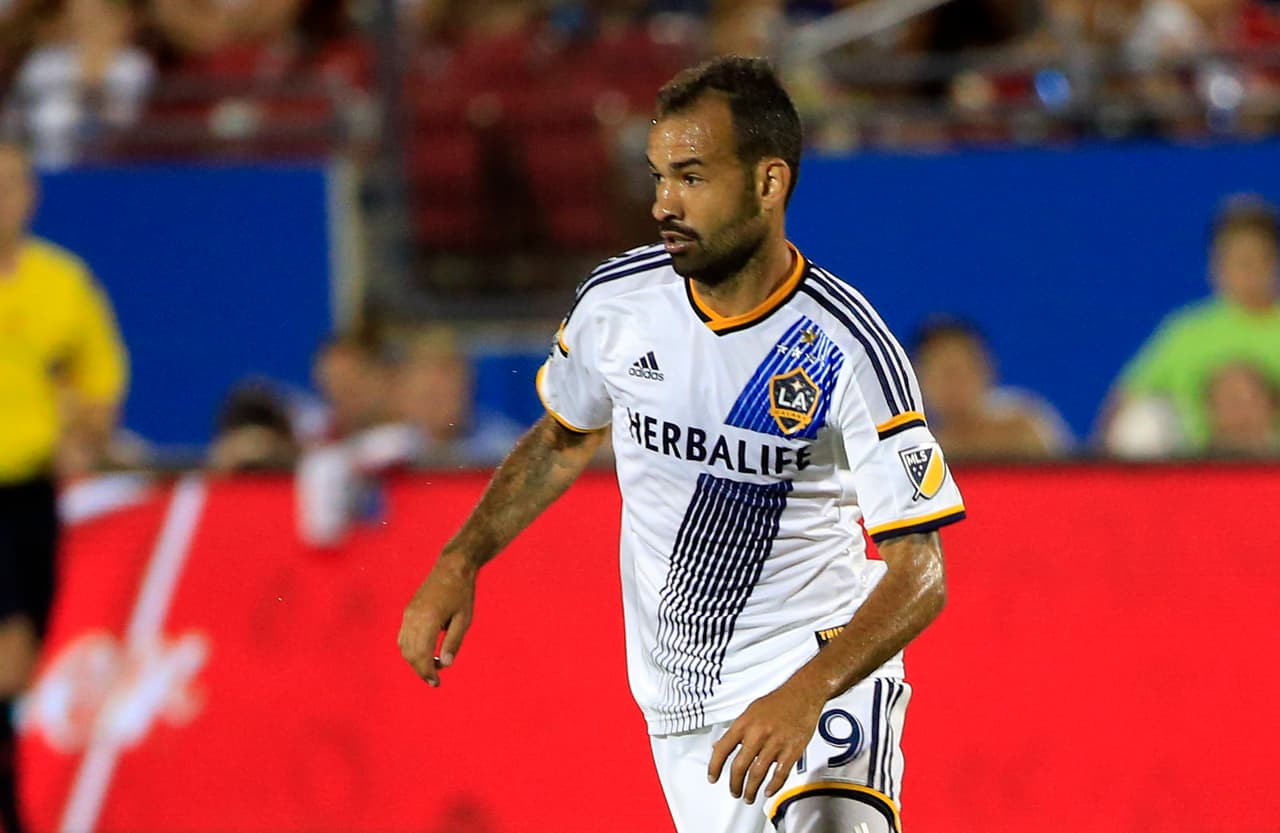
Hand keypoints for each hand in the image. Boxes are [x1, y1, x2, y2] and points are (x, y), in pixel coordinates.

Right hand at [398, 551, 476, 686]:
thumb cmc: (462, 592)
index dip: (427, 672)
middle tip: (434, 679)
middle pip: (410, 653)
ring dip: (415, 660)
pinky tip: (425, 652)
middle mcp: (413, 616)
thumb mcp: (464, 619)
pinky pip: (403, 636)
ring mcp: (408, 613)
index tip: (436, 683)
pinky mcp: (408, 611)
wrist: (452, 567)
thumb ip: (454, 642)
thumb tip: (446, 664)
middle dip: (420, 669)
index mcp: (429, 619)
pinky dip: (410, 649)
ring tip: (432, 667)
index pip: (422, 654)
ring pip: (403, 646)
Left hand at [707, 680, 825, 804]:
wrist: (803, 694)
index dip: (714, 766)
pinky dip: (773, 786)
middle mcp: (757, 734)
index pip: (722, 749)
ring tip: (748, 796)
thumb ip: (735, 730)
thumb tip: (719, 747)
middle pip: (739, 767)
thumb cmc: (777, 701)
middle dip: (734, 784)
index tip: (712, 777)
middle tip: (734, 792)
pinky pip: (780, 774)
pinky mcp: (792, 750)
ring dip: (751, 789)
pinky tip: (768, 790)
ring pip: (757, 774)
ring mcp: (775, 743)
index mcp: (744, 724)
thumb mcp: (750, 711)